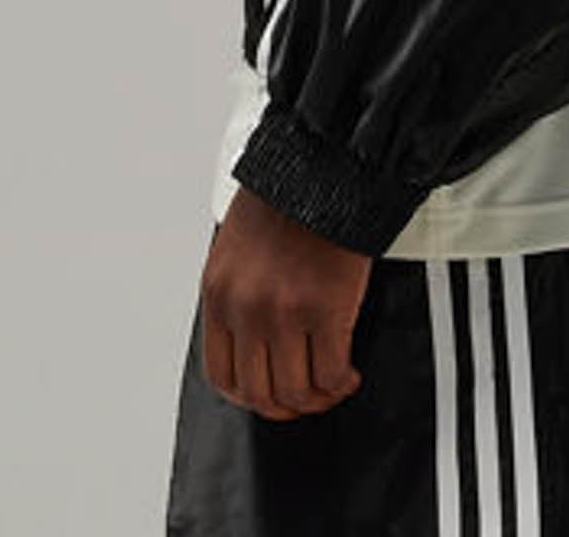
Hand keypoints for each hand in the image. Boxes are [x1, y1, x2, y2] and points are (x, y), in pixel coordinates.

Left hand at [199, 184, 372, 420]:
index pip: (221, 374)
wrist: (324, 162)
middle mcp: (246, 308)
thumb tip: (255, 336)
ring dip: (317, 397)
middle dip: (285, 405)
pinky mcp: (326, 308)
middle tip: (307, 397)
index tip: (270, 392)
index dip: (249, 396)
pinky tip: (349, 372)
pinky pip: (330, 373)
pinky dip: (341, 382)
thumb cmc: (287, 194)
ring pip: (295, 392)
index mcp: (219, 292)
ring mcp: (284, 312)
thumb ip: (240, 289)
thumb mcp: (238, 243)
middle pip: (258, 392)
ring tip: (332, 383)